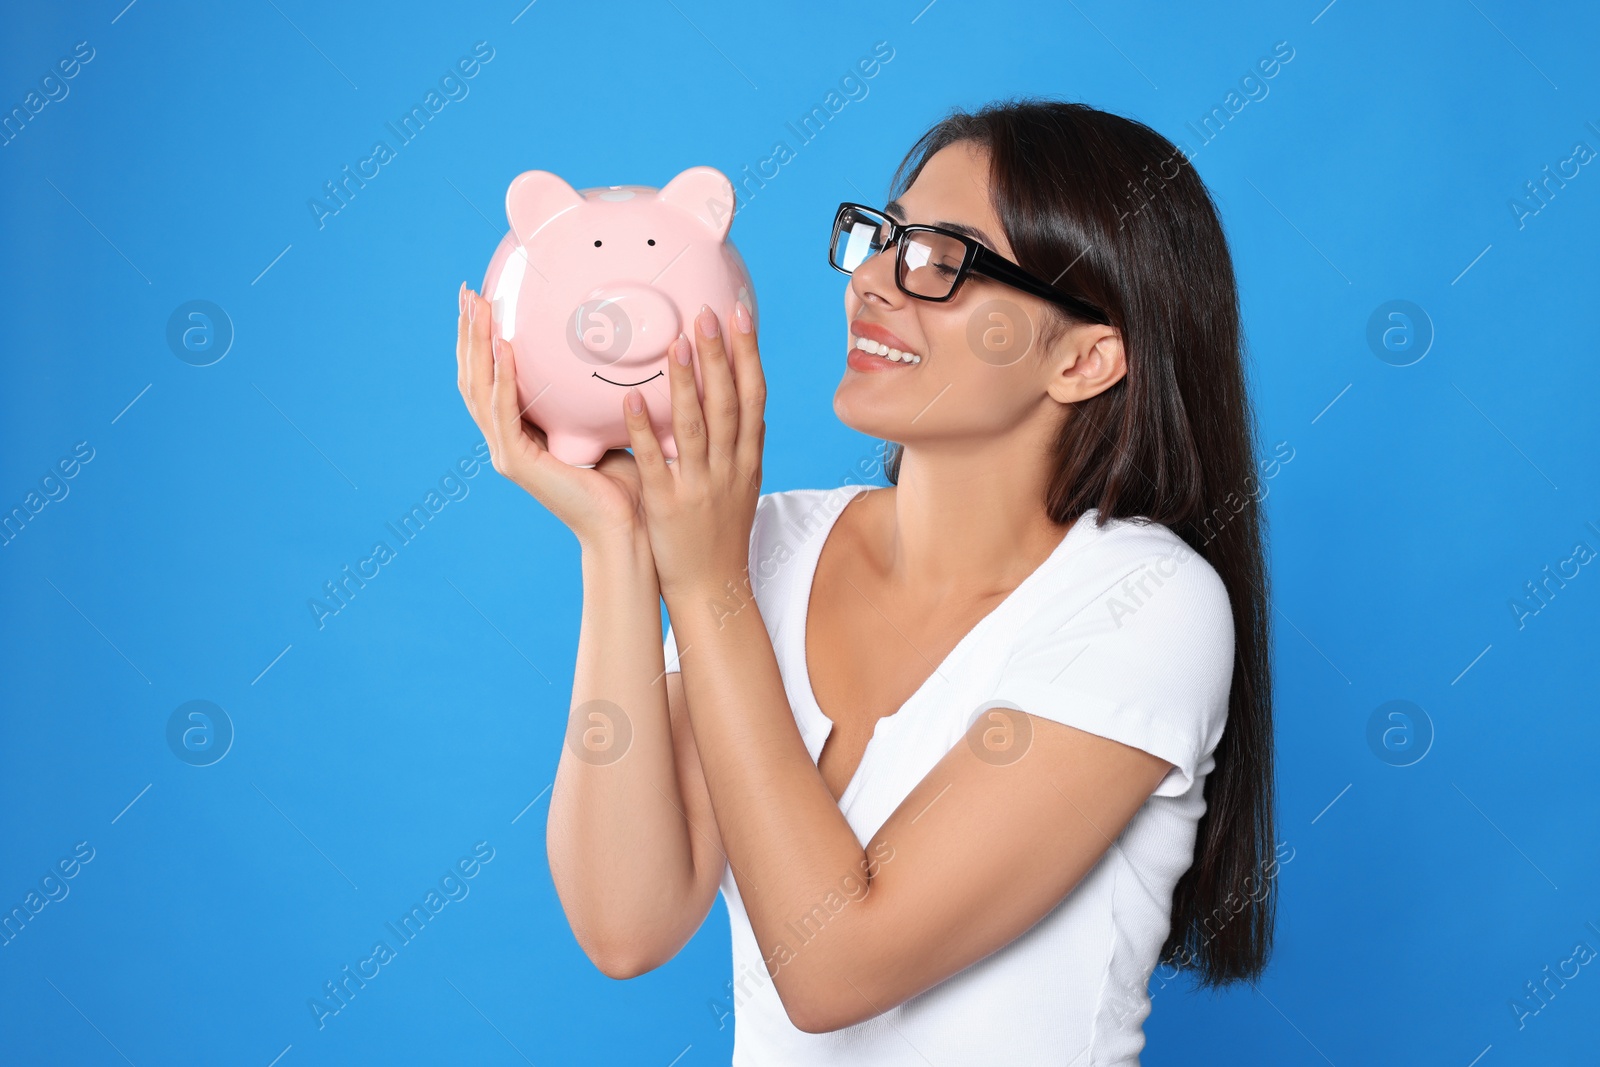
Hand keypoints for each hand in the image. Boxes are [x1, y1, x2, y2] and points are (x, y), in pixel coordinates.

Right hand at [455, 282, 648, 548]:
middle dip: (469, 334)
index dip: (483, 341)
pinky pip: (505, 412)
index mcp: (523, 433)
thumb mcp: (606, 425)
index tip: (483, 300)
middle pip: (474, 378)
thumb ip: (595, 395)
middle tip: (468, 293)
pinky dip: (503, 378)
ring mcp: (507, 453)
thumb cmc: (627, 482)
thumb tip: (615, 350)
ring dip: (477, 346)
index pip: (491, 378)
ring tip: (479, 309)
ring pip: (479, 390)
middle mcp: (507, 442)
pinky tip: (506, 348)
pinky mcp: (517, 464)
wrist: (628, 527)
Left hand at [625, 301, 764, 599]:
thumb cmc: (720, 534)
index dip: (749, 353)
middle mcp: (729, 468)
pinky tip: (631, 401)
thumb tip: (724, 393)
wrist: (713, 588)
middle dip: (721, 355)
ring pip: (697, 427)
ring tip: (676, 343)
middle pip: (730, 403)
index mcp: (748, 459)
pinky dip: (645, 431)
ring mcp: (700, 486)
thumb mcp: (739, 483)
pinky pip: (656, 463)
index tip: (741, 313)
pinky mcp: (668, 506)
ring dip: (687, 383)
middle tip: (708, 312)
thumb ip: (733, 442)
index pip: (755, 397)